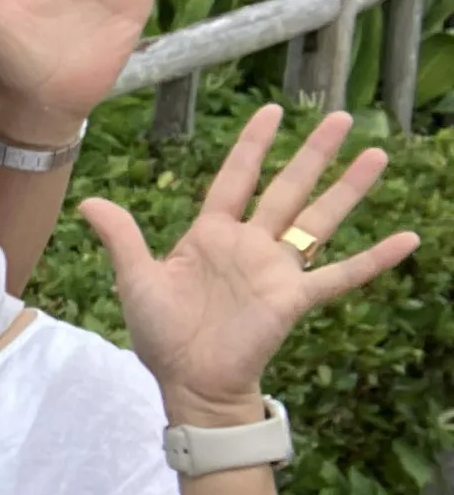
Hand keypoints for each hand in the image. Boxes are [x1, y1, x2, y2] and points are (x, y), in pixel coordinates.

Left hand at [83, 105, 418, 419]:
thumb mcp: (136, 279)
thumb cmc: (162, 334)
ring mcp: (276, 270)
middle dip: (313, 153)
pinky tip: (408, 239)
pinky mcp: (294, 299)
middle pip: (287, 188)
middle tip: (342, 117)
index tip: (271, 112)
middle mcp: (249, 245)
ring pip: (319, 219)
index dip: (252, 146)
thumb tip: (87, 201)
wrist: (188, 381)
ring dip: (348, 188)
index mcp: (211, 234)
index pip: (235, 179)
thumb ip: (121, 238)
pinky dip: (375, 259)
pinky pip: (341, 275)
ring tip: (377, 154)